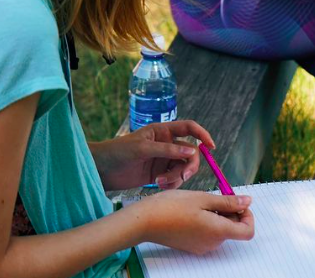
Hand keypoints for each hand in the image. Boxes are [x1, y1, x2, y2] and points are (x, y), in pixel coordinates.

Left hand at [92, 120, 214, 190]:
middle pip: (190, 153)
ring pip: (183, 168)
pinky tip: (159, 185)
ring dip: (177, 177)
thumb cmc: (119, 151)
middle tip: (182, 176)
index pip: (189, 128)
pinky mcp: (159, 174)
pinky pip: (175, 179)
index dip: (203, 135)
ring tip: (161, 182)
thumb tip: (191, 150)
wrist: (102, 170)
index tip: (211, 147)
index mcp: (163, 131)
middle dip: (188, 165)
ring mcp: (164, 160)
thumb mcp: (142, 148)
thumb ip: (167, 150)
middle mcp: (167, 144)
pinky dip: (172, 183)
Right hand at [137, 190, 253, 253]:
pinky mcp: (192, 245)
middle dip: (230, 210)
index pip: (247, 231)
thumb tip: (248, 201)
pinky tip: (193, 208)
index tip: (238, 201)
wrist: (146, 221)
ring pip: (220, 228)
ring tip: (200, 200)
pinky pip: (208, 232)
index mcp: (218, 232)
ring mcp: (201, 246)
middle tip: (215, 193)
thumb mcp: (203, 198)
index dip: (248, 215)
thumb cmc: (173, 206)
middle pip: (233, 228)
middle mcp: (212, 243)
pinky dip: (207, 219)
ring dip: (218, 213)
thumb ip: (228, 202)